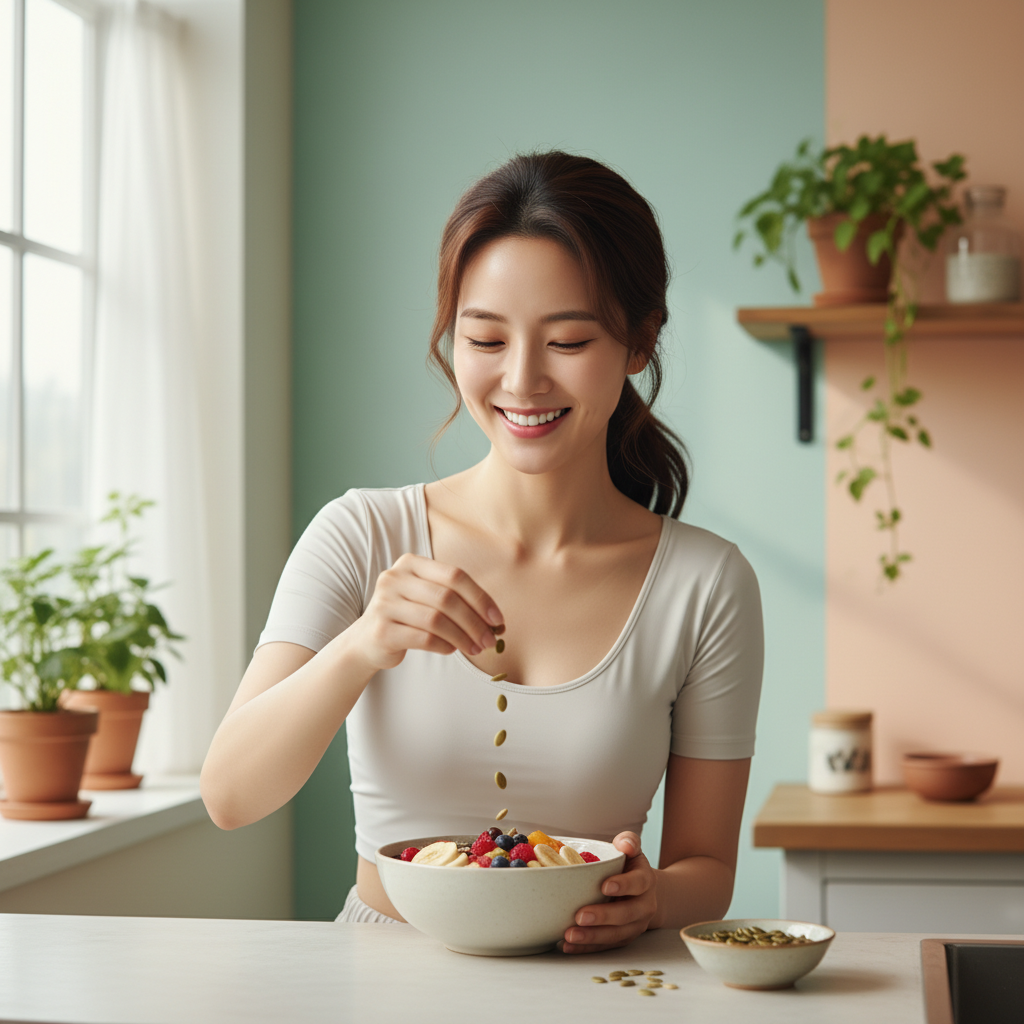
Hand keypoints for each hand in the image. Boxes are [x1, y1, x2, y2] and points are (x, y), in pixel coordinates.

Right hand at [348, 553, 502, 671]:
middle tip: (490, 640)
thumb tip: (495, 620)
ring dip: (462, 637)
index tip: (497, 619)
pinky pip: (423, 638)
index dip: (480, 597)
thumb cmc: (407, 617)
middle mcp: (394, 578)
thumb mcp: (427, 598)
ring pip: (436, 619)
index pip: (454, 575)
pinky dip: (444, 645)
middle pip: (446, 598)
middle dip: (474, 621)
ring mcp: (385, 603)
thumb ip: (455, 599)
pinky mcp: (382, 630)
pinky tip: (452, 649)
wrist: (367, 641)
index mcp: (411, 563)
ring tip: (475, 648)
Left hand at [560, 832, 656, 953]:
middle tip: (580, 916)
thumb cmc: (630, 866)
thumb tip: (625, 844)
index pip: (638, 883)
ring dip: (592, 937)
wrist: (643, 892)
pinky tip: (568, 946)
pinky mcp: (622, 939)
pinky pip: (605, 946)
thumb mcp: (632, 850)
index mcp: (645, 881)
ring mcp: (634, 926)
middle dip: (603, 917)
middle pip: (626, 914)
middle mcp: (644, 906)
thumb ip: (628, 841)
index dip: (623, 885)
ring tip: (569, 935)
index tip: (604, 886)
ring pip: (616, 935)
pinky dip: (587, 948)